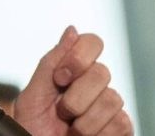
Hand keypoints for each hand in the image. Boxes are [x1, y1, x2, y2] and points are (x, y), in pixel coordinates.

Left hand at [14, 26, 132, 135]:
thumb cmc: (33, 126)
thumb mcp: (33, 94)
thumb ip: (50, 62)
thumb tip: (72, 30)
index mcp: (73, 70)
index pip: (92, 43)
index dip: (78, 58)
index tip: (60, 78)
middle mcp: (94, 84)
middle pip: (102, 72)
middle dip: (75, 98)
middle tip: (61, 113)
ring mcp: (110, 105)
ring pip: (112, 99)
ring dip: (84, 122)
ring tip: (70, 130)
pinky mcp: (122, 127)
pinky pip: (120, 123)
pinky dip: (98, 134)